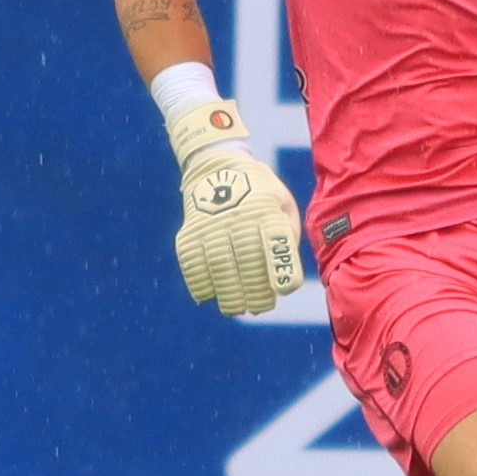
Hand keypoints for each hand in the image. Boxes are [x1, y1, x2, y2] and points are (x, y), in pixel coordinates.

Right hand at [167, 99, 305, 315]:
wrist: (215, 166)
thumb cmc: (259, 194)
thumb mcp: (282, 202)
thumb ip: (287, 236)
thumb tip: (282, 275)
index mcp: (267, 209)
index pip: (277, 246)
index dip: (283, 272)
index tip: (284, 289)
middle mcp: (238, 217)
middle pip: (249, 264)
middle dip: (257, 293)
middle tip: (261, 306)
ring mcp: (210, 225)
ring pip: (221, 270)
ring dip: (229, 295)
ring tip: (237, 308)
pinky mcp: (189, 232)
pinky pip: (193, 266)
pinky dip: (202, 285)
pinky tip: (211, 295)